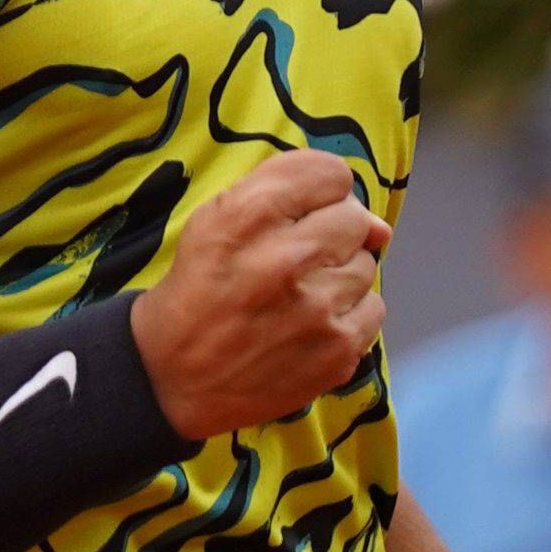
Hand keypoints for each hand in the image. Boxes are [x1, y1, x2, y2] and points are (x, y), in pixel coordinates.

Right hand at [129, 150, 386, 439]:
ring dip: (339, 276)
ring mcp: (316, 308)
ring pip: (366, 265)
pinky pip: (373, 308)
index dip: (320, 191)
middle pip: (354, 219)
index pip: (330, 173)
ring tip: (301, 296)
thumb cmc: (197, 291)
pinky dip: (349, 315)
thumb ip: (287, 195)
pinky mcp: (336, 351)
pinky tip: (314, 325)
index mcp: (247, 216)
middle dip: (331, 234)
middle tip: (299, 260)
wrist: (173, 378)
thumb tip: (378, 224)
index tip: (303, 212)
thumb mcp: (214, 220)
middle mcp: (285, 257)